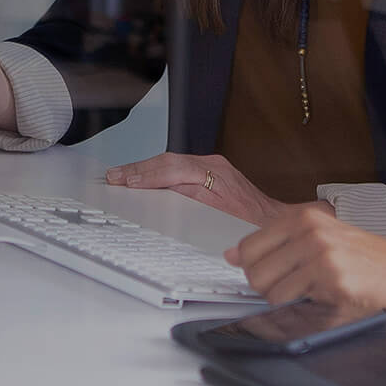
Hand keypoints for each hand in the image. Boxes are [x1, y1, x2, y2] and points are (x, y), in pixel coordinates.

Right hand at [105, 153, 277, 228]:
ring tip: (121, 175)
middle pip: (167, 161)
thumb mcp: (219, 215)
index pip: (173, 168)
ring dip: (144, 168)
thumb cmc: (251, 224)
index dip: (148, 175)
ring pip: (169, 161)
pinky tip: (143, 176)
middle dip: (138, 169)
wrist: (272, 222)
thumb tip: (162, 192)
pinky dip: (156, 171)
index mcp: (215, 172)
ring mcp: (211, 166)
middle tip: (114, 176)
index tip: (128, 181)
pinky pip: (176, 166)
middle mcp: (212, 164)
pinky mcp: (209, 172)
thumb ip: (190, 200)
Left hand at [223, 204, 385, 334]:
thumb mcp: (320, 239)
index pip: (248, 246)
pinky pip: (289, 301)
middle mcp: (307, 229)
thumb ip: (277, 243)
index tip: (271, 274)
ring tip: (315, 291)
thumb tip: (234, 255)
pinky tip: (326, 296)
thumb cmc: (365, 260)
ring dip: (286, 300)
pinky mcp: (329, 277)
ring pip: (268, 289)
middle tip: (300, 286)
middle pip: (253, 270)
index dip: (255, 267)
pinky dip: (302, 307)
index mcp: (302, 217)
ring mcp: (318, 252)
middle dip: (270, 287)